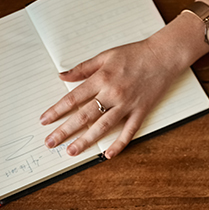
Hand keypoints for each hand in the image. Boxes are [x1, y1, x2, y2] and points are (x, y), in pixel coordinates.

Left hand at [39, 36, 186, 158]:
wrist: (163, 56)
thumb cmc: (134, 54)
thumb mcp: (105, 56)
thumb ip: (82, 68)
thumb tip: (62, 76)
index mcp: (102, 78)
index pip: (73, 98)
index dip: (57, 110)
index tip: (45, 121)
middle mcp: (113, 93)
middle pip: (84, 116)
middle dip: (65, 131)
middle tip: (50, 143)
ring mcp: (127, 105)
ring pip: (103, 127)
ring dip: (86, 141)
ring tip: (71, 151)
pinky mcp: (141, 111)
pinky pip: (128, 131)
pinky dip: (119, 144)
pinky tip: (108, 155)